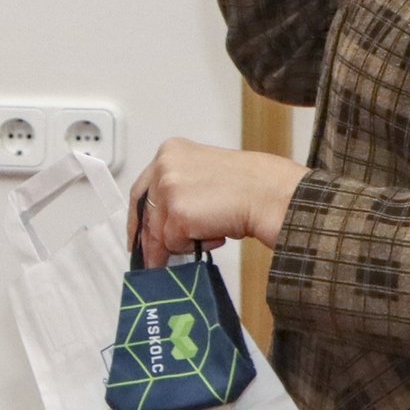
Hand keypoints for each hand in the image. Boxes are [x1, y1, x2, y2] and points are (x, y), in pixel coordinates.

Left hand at [127, 137, 309, 266]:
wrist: (271, 194)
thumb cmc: (251, 186)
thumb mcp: (204, 173)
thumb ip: (180, 188)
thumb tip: (163, 218)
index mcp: (170, 152)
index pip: (142, 189)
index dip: (139, 216)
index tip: (137, 233)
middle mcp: (164, 166)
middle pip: (145, 212)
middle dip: (151, 239)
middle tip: (153, 257)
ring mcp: (168, 189)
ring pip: (159, 231)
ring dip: (182, 242)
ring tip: (210, 234)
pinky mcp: (177, 214)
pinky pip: (174, 243)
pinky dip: (194, 247)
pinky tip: (216, 235)